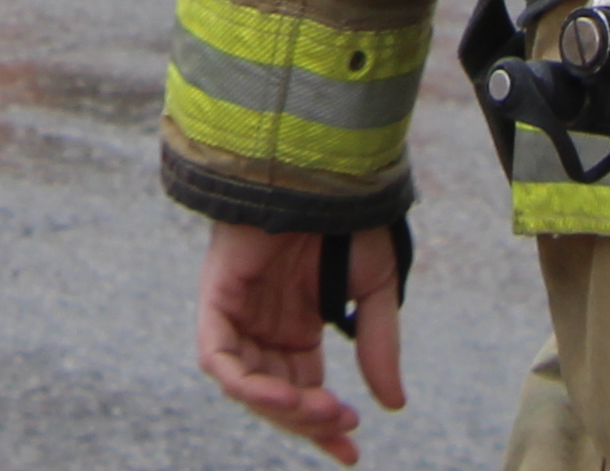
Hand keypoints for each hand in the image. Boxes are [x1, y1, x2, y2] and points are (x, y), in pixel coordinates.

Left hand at [197, 221, 402, 462]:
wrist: (323, 168)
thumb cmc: (347, 216)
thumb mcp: (372, 290)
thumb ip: (376, 345)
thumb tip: (393, 405)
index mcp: (297, 326)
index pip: (303, 392)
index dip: (322, 428)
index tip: (352, 456)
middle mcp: (265, 325)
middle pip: (276, 395)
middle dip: (307, 422)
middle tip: (344, 428)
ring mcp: (239, 311)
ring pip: (246, 384)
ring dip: (281, 407)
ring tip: (321, 410)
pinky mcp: (216, 295)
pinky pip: (216, 355)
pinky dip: (243, 382)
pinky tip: (281, 394)